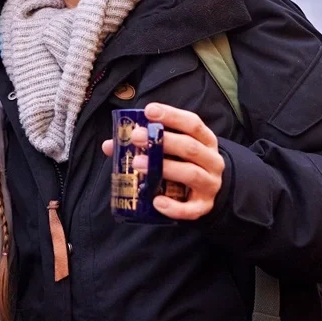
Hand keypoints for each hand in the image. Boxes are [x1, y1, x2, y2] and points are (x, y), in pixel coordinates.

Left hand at [102, 102, 224, 220]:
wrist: (207, 191)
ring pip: (191, 174)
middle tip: (136, 138)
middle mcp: (212, 160)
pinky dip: (174, 207)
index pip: (193, 123)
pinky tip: (156, 202)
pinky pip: (191, 209)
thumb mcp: (172, 149)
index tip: (149, 111)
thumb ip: (146, 143)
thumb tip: (109, 145)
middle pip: (190, 148)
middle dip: (163, 142)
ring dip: (165, 169)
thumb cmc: (184, 163)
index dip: (171, 116)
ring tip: (138, 165)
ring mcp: (210, 184)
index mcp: (205, 140)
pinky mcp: (204, 206)